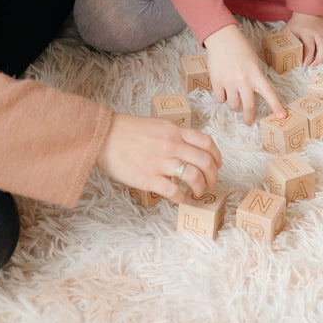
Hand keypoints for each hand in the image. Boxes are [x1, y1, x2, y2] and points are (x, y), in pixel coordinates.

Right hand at [97, 114, 221, 202]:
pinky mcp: (149, 178)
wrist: (104, 136)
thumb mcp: (158, 125)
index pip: (207, 143)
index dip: (217, 156)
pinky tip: (179, 198)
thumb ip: (175, 134)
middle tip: (210, 183)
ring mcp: (162, 162)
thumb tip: (189, 148)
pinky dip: (181, 197)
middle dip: (213, 176)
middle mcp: (172, 145)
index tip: (217, 165)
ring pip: (194, 177)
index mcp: (175, 131)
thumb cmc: (128, 130)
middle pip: (205, 162)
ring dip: (200, 188)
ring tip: (197, 193)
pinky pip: (174, 191)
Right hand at [204, 24, 286, 125]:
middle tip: (248, 122)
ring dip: (234, 105)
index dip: (276, 106)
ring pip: (233, 105)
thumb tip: (254, 94)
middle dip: (248, 118)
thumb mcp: (254, 62)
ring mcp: (229, 82)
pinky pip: (220, 99)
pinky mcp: (216, 82)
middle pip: (248, 107)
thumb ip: (256, 78)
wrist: (223, 38)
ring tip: (234, 97)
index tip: (282, 116)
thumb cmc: (241, 49)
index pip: (269, 93)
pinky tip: (224, 90)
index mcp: (256, 74)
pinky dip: (222, 98)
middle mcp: (243, 80)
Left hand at [283, 13, 322, 65]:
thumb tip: (274, 56)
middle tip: (316, 67)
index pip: (309, 46)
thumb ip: (283, 42)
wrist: (308, 12)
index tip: (305, 66)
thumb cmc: (296, 25)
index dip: (308, 57)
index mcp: (306, 32)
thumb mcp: (287, 31)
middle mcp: (318, 32)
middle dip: (320, 59)